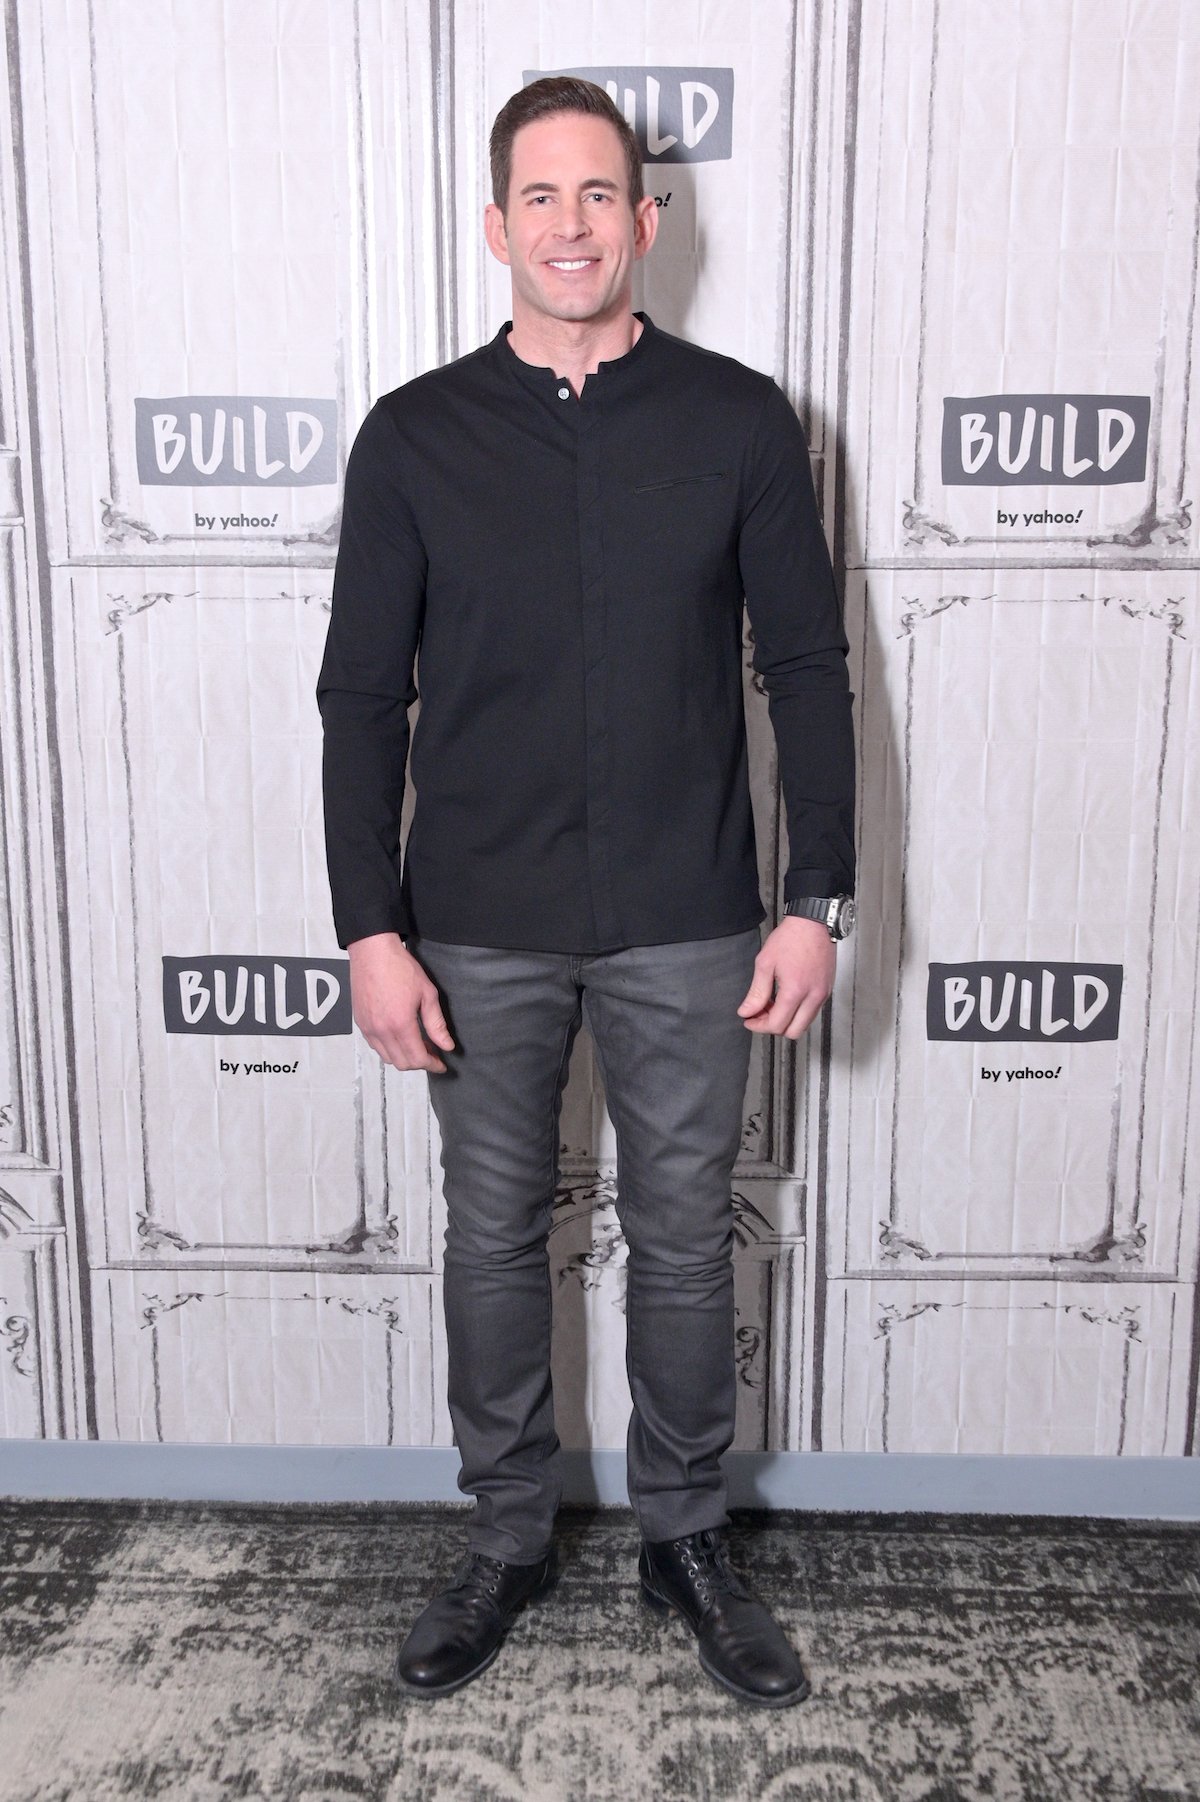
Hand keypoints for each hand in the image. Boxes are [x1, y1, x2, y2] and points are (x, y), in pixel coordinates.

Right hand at [346, 932, 456, 1071]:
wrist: (373, 952)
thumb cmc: (399, 967)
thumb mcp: (427, 994)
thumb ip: (436, 1024)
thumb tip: (447, 1045)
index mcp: (400, 1024)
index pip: (418, 1059)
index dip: (432, 1065)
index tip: (441, 1065)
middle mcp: (381, 1030)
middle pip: (402, 1063)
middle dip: (420, 1063)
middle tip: (432, 1053)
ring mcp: (368, 1028)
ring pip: (387, 1058)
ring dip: (404, 1057)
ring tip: (418, 1044)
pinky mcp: (361, 1023)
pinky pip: (375, 1046)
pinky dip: (389, 1048)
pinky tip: (400, 1036)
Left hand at [736, 916, 835, 1038]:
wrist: (813, 922)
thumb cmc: (791, 938)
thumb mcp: (765, 963)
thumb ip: (756, 992)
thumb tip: (747, 1011)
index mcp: (795, 991)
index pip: (777, 1025)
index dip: (759, 1026)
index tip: (749, 1019)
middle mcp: (813, 997)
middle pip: (793, 1032)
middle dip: (773, 1027)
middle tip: (760, 1014)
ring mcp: (823, 994)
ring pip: (804, 1024)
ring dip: (786, 1020)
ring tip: (772, 1004)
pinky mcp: (827, 990)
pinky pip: (812, 1012)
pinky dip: (797, 1012)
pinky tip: (785, 998)